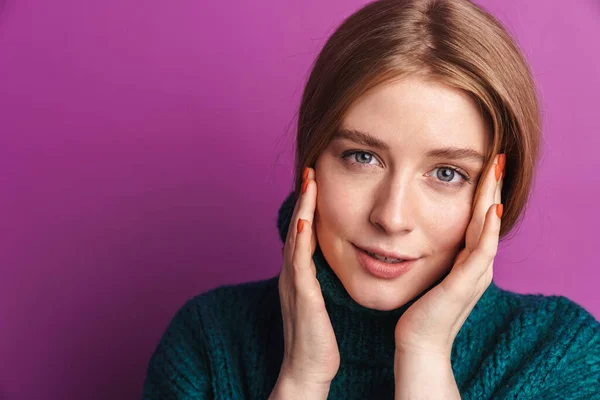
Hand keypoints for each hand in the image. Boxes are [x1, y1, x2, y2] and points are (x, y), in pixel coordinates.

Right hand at [273, 167, 339, 394]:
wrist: (306, 369)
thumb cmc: (318, 338)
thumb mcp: (320, 302)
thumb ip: (321, 280)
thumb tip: (334, 262)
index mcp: (299, 274)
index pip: (303, 232)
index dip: (308, 205)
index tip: (316, 180)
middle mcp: (293, 274)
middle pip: (296, 227)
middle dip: (303, 198)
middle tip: (310, 169)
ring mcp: (295, 284)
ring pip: (296, 238)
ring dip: (302, 209)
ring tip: (308, 182)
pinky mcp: (302, 297)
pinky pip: (300, 263)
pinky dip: (301, 240)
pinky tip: (306, 221)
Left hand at [394, 154, 504, 357]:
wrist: (419, 344)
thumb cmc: (421, 311)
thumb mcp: (431, 274)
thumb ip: (436, 255)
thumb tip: (420, 231)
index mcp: (469, 261)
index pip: (480, 218)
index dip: (483, 192)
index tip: (483, 165)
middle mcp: (478, 265)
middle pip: (489, 218)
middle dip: (492, 188)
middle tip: (497, 158)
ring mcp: (475, 275)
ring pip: (489, 229)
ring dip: (493, 199)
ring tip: (496, 172)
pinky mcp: (465, 285)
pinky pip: (482, 253)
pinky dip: (488, 230)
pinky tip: (490, 210)